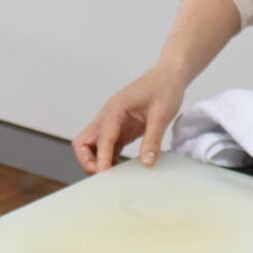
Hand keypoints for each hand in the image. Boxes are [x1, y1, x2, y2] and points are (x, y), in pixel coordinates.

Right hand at [73, 61, 187, 171]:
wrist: (168, 76)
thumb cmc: (164, 89)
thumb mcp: (162, 114)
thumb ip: (152, 139)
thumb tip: (147, 163)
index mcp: (115, 109)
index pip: (102, 136)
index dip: (101, 156)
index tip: (104, 173)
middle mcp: (108, 116)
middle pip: (84, 141)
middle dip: (87, 159)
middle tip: (102, 175)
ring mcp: (112, 123)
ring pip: (91, 145)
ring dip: (95, 161)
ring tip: (111, 176)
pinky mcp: (120, 130)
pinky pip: (107, 147)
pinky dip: (108, 159)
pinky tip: (120, 169)